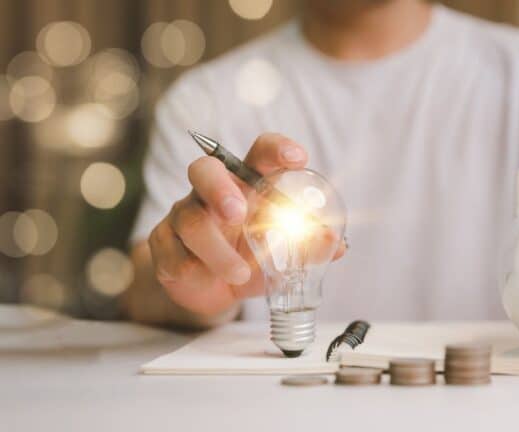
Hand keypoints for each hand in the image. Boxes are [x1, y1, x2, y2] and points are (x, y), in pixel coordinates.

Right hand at [148, 133, 346, 316]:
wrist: (213, 289)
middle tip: (238, 213)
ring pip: (191, 221)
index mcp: (248, 184)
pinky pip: (172, 254)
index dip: (277, 149)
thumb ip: (310, 247)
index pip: (260, 152)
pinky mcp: (163, 243)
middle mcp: (213, 192)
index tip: (297, 158)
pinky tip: (207, 280)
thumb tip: (337, 244)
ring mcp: (184, 215)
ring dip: (218, 251)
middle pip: (205, 170)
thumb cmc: (253, 257)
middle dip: (220, 189)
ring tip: (240, 273)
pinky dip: (194, 270)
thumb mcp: (286, 254)